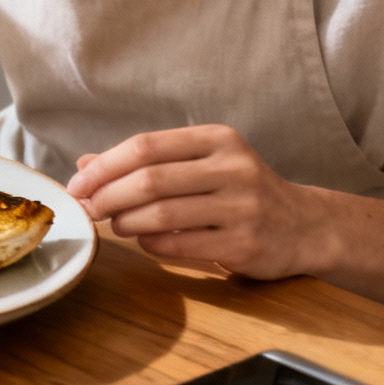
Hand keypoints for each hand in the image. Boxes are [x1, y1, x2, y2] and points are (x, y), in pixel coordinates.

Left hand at [65, 124, 333, 279]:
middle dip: (107, 196)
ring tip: (115, 225)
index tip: (77, 184)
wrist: (306, 227)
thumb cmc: (240, 192)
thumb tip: (84, 165)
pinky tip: (143, 241)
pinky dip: (150, 244)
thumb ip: (147, 162)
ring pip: (162, 214)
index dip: (104, 166)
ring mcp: (242, 207)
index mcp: (217, 140)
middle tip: (87, 208)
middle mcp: (233, 168)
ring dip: (126, 222)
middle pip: (150, 179)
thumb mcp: (201, 164)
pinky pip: (180, 245)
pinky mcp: (245, 244)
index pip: (146, 146)